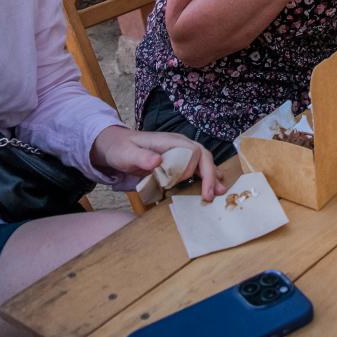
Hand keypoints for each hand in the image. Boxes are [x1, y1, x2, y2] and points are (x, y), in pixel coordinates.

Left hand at [91, 126, 223, 201]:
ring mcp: (180, 153)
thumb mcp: (126, 154)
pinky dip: (205, 178)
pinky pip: (196, 168)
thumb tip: (158, 161)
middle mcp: (180, 145)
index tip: (190, 185)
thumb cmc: (121, 149)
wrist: (115, 147)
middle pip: (204, 156)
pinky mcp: (178, 162)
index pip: (194, 151)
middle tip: (215, 195)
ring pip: (204, 162)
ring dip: (213, 177)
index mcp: (171, 142)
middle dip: (211, 175)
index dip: (196, 169)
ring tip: (221, 192)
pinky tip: (210, 187)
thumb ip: (141, 157)